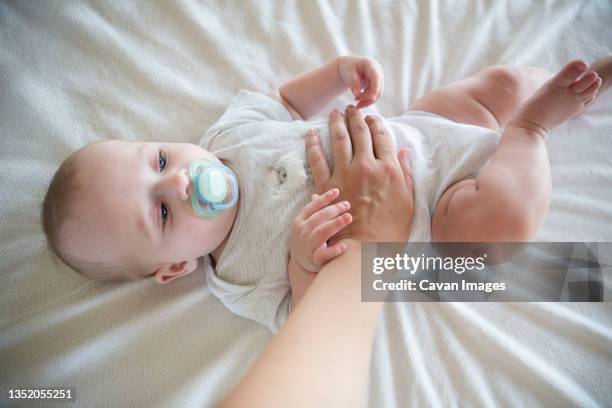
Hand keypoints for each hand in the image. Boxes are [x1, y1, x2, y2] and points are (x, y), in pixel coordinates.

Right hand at [290, 188, 352, 271]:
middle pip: (318, 218)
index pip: (312, 207)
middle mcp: (302, 232)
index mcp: (299, 221)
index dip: (324, 198)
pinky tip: (344, 246)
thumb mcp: (306, 225)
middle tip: (347, 205)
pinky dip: (333, 251)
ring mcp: (307, 246)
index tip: (337, 191)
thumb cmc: (308, 239)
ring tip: (348, 217)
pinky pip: (323, 255)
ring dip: (335, 224)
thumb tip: (316, 194)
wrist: (301, 265)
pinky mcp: (314, 259)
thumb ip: (313, 211)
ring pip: (320, 233)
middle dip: (333, 210)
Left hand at [305, 105, 413, 242]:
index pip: (382, 137)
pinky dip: (312, 144)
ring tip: (334, 112)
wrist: (365, 250)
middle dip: (356, 116)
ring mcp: (344, 175)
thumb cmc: (390, 231)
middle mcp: (366, 166)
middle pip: (360, 133)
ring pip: (339, 139)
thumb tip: (403, 152)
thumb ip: (405, 174)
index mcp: (389, 169)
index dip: (377, 123)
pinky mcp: (326, 186)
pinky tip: (310, 133)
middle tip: (351, 108)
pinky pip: (317, 159)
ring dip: (336, 122)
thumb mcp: (408, 202)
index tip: (373, 116)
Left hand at [337, 56, 384, 108]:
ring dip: (368, 101)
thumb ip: (353, 82)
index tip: (372, 98)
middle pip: (378, 88)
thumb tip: (357, 95)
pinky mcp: (377, 85)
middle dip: (368, 97)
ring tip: (357, 104)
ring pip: (377, 94)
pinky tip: (360, 102)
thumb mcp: (348, 73)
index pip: (376, 77)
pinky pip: (375, 95)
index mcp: (371, 65)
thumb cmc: (347, 68)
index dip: (375, 88)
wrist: (347, 68)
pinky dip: (368, 100)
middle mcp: (378, 71)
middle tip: (357, 103)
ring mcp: (378, 78)